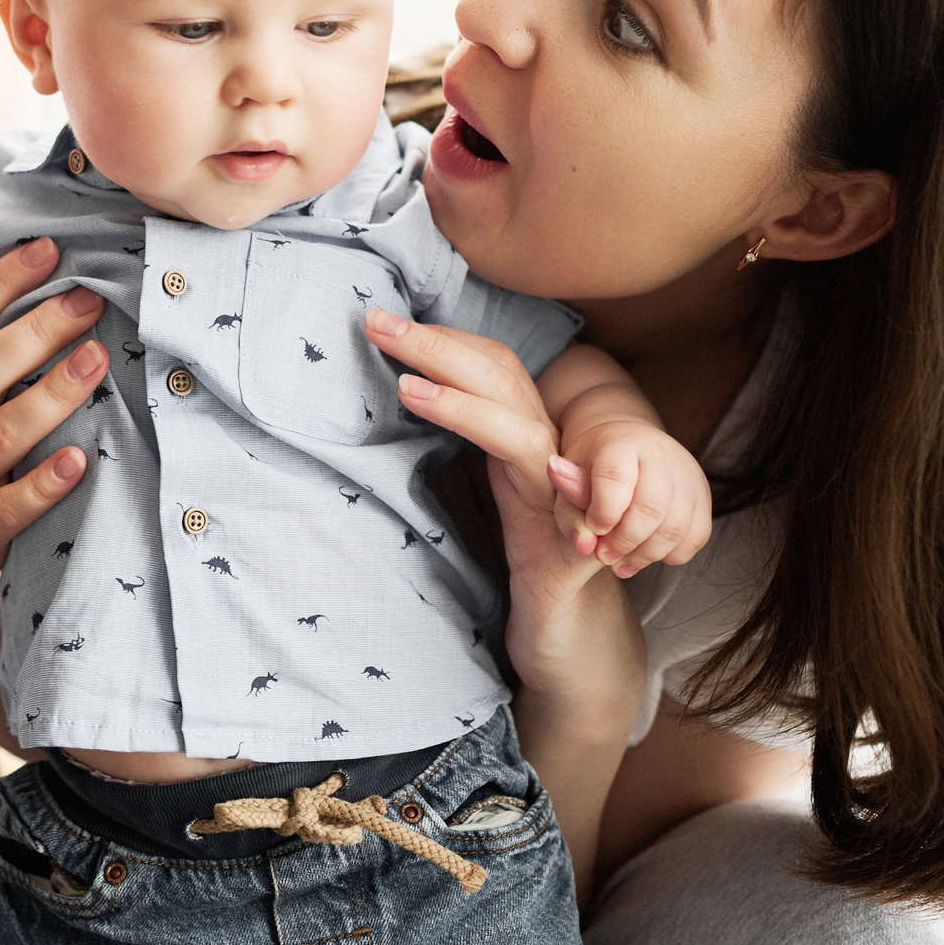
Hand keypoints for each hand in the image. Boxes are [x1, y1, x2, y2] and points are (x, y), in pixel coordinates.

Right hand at [0, 238, 109, 606]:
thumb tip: (42, 290)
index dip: (0, 282)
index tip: (47, 248)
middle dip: (36, 330)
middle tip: (89, 299)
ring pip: (1, 433)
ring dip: (50, 395)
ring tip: (97, 359)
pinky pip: (10, 508)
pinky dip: (44, 484)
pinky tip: (79, 461)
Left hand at [362, 310, 626, 691]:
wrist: (558, 625)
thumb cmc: (508, 555)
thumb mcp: (470, 491)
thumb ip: (447, 446)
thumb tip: (387, 404)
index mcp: (518, 433)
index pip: (489, 363)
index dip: (441, 337)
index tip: (384, 320)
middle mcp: (544, 446)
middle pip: (500, 372)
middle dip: (438, 343)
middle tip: (377, 321)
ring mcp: (559, 484)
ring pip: (516, 413)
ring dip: (458, 388)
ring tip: (402, 377)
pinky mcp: (566, 527)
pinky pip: (538, 470)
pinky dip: (494, 437)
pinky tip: (454, 429)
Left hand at [551, 417, 713, 577]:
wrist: (627, 447)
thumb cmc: (592, 466)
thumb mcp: (569, 481)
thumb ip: (569, 512)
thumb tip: (583, 547)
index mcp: (622, 442)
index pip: (616, 478)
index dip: (603, 512)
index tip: (593, 528)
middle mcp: (661, 453)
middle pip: (651, 507)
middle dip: (624, 541)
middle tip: (604, 556)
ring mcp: (687, 474)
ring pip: (675, 527)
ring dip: (645, 555)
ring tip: (619, 563)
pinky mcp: (703, 496)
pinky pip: (696, 537)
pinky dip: (670, 555)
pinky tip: (645, 555)